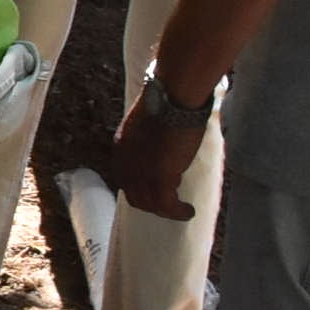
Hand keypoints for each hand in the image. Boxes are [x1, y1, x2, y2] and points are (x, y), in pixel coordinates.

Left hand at [110, 89, 209, 220]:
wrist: (173, 97)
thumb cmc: (166, 103)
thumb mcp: (147, 124)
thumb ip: (147, 141)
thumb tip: (161, 151)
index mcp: (121, 148)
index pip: (125, 179)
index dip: (140, 190)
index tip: (154, 192)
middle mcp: (126, 163)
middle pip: (135, 196)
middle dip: (152, 204)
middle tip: (169, 205)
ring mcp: (141, 172)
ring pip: (150, 204)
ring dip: (167, 211)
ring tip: (181, 211)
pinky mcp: (160, 176)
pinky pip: (166, 205)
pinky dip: (177, 212)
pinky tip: (188, 211)